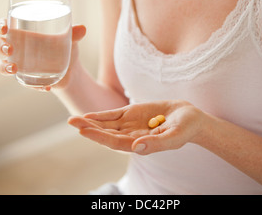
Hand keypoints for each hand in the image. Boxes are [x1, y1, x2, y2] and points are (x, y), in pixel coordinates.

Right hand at [0, 19, 85, 90]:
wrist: (71, 66)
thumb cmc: (65, 44)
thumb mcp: (70, 38)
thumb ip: (74, 33)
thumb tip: (83, 28)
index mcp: (22, 30)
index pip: (4, 25)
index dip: (0, 25)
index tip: (4, 28)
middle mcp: (16, 45)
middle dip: (0, 46)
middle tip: (10, 49)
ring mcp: (18, 62)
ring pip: (1, 64)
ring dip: (3, 67)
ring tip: (14, 69)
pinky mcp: (25, 77)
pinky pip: (22, 82)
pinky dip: (31, 86)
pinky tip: (45, 87)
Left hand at [68, 100, 204, 154]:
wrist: (189, 118)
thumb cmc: (184, 129)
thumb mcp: (174, 137)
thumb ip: (156, 144)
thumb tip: (136, 148)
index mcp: (139, 144)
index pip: (115, 142)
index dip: (99, 136)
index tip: (84, 131)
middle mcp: (131, 136)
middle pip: (105, 134)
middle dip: (88, 128)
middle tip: (72, 122)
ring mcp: (130, 125)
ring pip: (106, 125)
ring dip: (90, 122)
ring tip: (73, 120)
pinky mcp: (132, 113)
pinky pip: (113, 115)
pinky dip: (100, 115)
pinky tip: (88, 116)